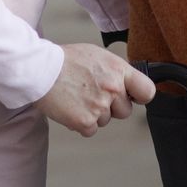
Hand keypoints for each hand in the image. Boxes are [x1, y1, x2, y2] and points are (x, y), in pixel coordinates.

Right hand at [37, 44, 155, 137]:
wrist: (40, 69)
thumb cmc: (66, 60)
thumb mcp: (98, 56)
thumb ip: (115, 71)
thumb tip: (127, 84)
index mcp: (119, 70)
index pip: (147, 91)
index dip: (140, 96)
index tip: (133, 97)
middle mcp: (113, 89)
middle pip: (125, 111)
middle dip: (112, 107)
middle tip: (91, 94)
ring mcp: (100, 107)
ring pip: (106, 120)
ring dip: (94, 114)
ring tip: (77, 97)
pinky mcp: (86, 122)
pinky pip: (91, 130)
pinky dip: (81, 123)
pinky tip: (71, 108)